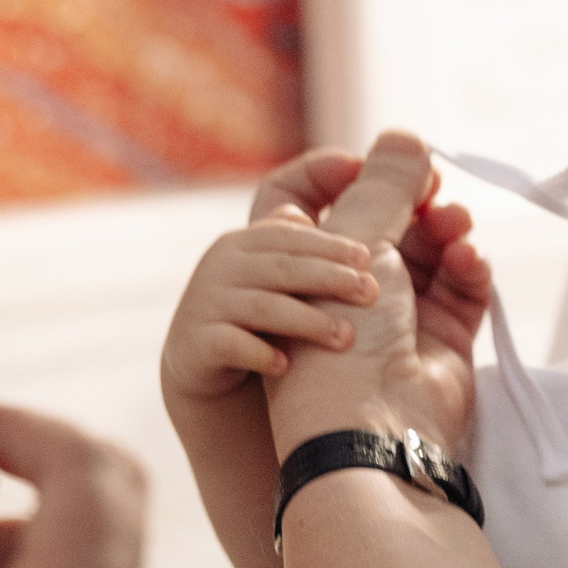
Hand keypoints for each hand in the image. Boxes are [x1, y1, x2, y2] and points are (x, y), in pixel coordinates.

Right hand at [160, 214, 379, 403]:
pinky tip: (287, 366)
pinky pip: (231, 345)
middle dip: (329, 278)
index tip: (367, 258)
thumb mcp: (271, 271)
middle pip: (282, 268)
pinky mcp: (197, 344)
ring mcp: (206, 304)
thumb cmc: (252, 310)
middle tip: (370, 293)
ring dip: (309, 322)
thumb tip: (322, 201)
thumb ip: (293, 238)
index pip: (289, 237)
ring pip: (264, 308)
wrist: (203, 360)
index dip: (329, 245)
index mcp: (242, 243)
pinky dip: (260, 354)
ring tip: (347, 337)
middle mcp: (220, 267)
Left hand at [257, 131, 491, 458]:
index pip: (313, 205)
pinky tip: (468, 258)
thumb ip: (384, 185)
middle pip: (384, 224)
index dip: (344, 176)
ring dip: (444, 230)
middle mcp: (344, 293)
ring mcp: (397, 319)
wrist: (375, 432)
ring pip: (428, 253)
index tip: (371, 162)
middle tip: (432, 183)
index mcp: (298, 270)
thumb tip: (405, 134)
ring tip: (455, 223)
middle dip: (410, 199)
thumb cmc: (340, 341)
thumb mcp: (354, 247)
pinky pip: (462, 290)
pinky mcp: (442, 342)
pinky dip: (468, 268)